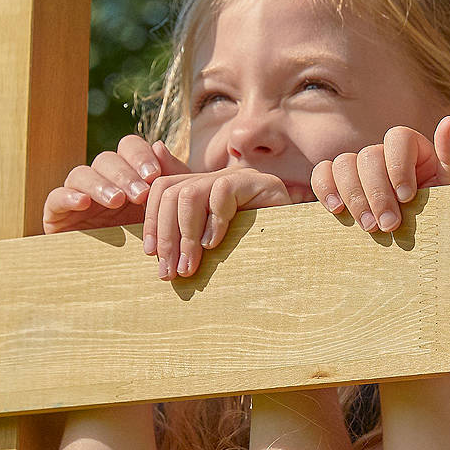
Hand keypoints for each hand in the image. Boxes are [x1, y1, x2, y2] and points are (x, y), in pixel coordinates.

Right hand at [42, 134, 188, 234]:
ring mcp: (77, 196)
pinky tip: (83, 203)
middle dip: (125, 175)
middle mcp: (102, 181)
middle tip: (141, 194)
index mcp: (128, 175)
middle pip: (107, 160)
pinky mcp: (56, 214)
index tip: (154, 175)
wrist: (122, 286)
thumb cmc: (151, 246)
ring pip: (82, 174)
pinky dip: (68, 197)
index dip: (140, 156)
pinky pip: (56, 197)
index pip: (129, 147)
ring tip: (117, 201)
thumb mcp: (165, 214)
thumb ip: (169, 180)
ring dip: (101, 185)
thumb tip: (159, 145)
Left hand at [141, 166, 292, 278]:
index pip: (163, 189)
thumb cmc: (252, 255)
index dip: (151, 221)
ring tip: (190, 267)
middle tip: (170, 272)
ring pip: (190, 194)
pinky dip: (213, 222)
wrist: (299, 255)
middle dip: (166, 235)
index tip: (151, 255)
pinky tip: (215, 246)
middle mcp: (218, 177)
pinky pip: (222, 193)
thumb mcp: (209, 244)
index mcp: (204, 188)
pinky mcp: (259, 182)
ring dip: (185, 236)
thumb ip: (180, 226)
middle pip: (171, 191)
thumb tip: (151, 191)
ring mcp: (239, 177)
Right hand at [312, 117, 449, 234]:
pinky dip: (325, 188)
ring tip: (369, 227)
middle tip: (389, 225)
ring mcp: (359, 169)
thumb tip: (448, 122)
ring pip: (343, 164)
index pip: (397, 137)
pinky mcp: (339, 185)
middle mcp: (383, 155)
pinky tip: (337, 210)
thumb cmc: (443, 214)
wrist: (424, 245)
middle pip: (368, 156)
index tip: (407, 197)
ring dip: (354, 196)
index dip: (398, 166)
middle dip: (377, 193)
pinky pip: (322, 174)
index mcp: (412, 149)